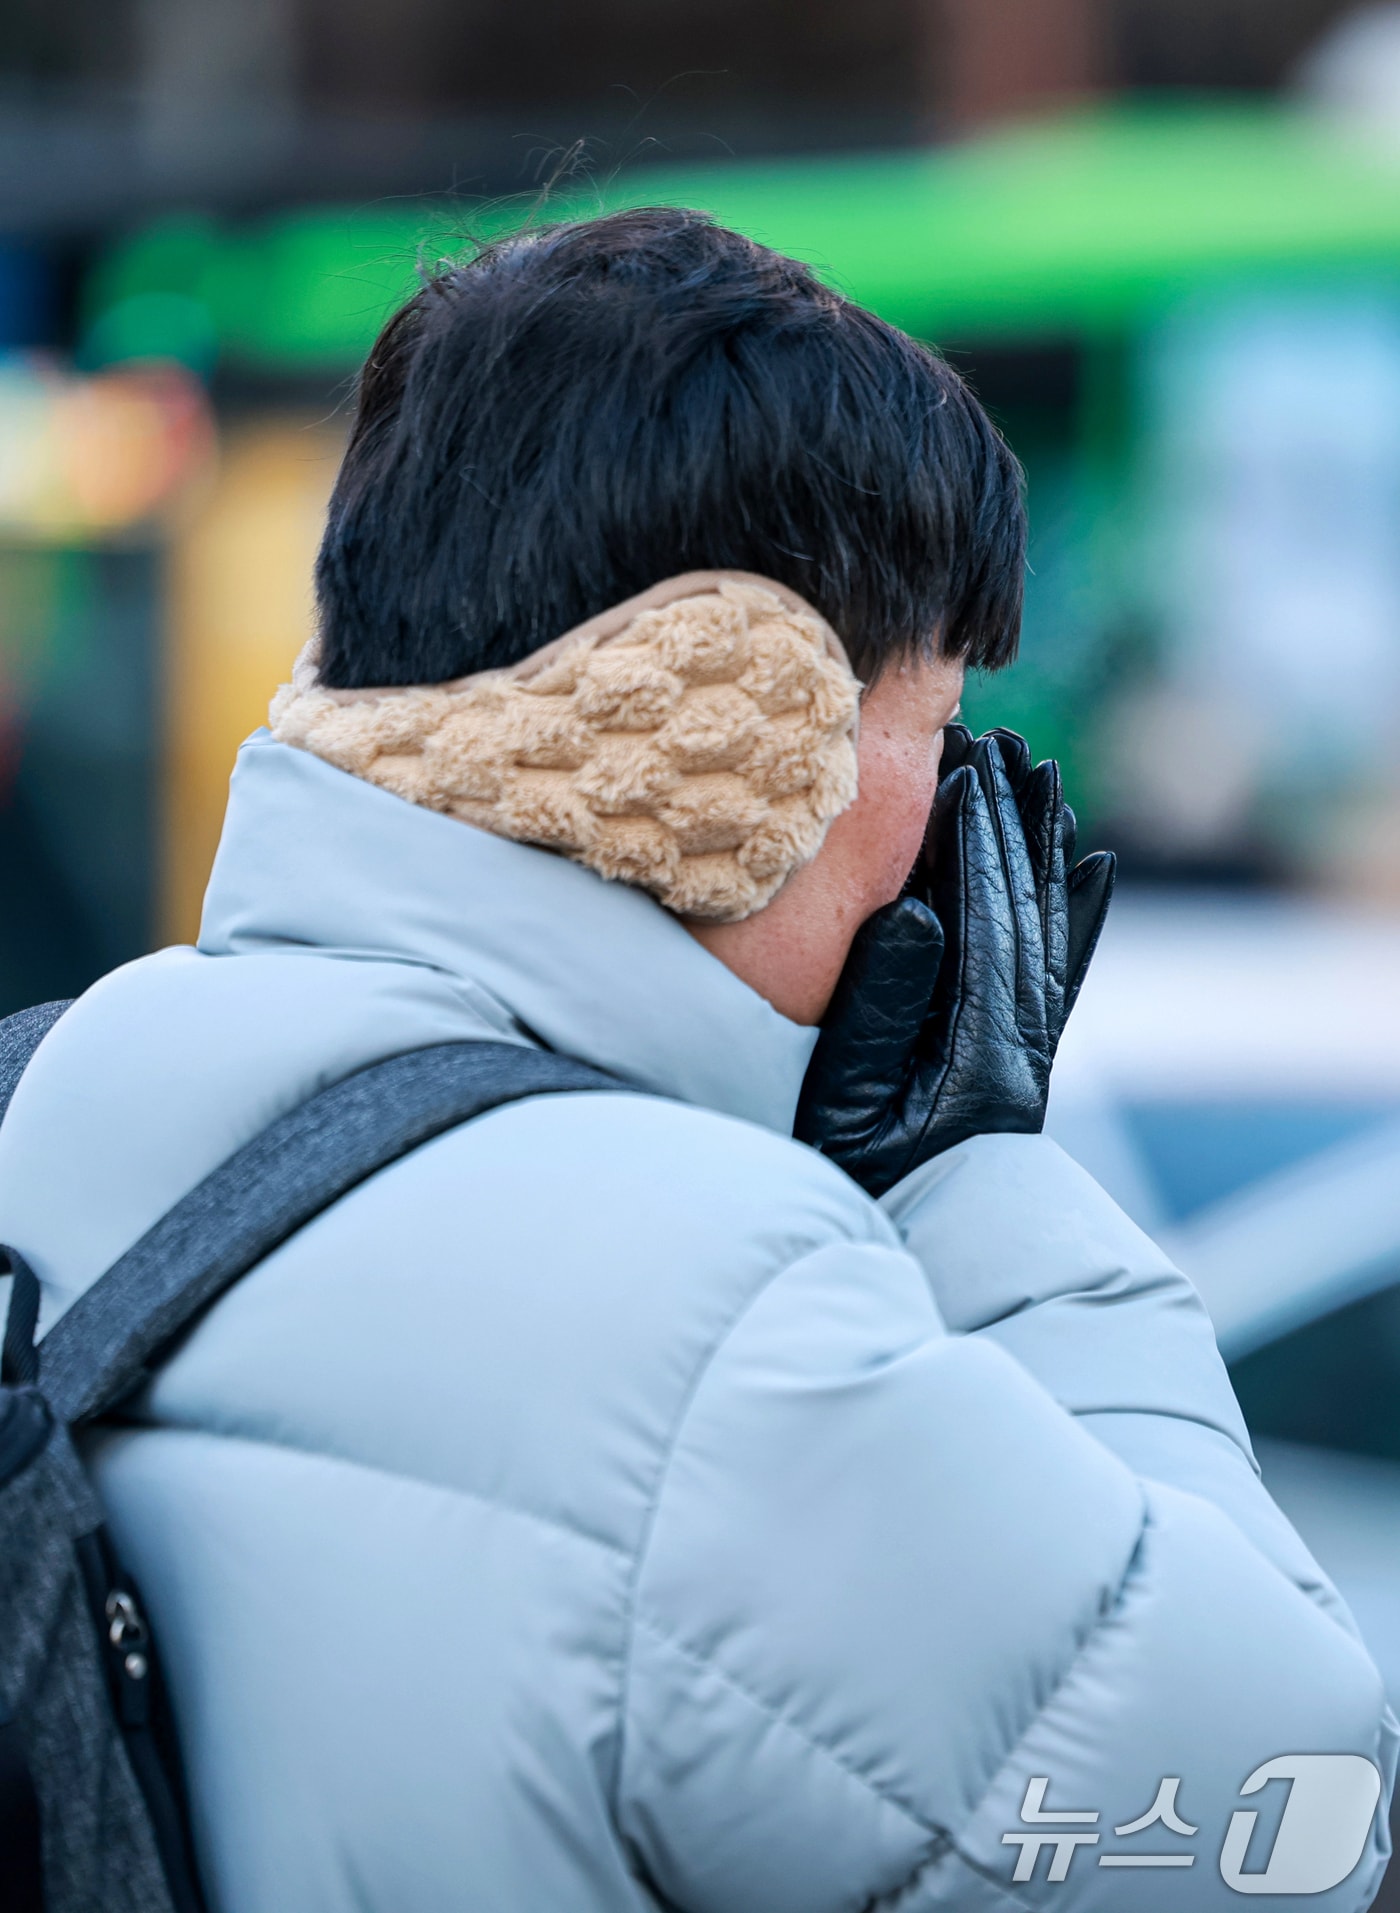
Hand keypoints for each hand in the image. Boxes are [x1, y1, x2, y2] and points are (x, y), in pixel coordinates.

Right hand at [793, 728, 1114, 1197]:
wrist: (914, 1274)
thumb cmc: (854, 1194)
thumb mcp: (840, 1109)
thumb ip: (875, 1009)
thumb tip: (920, 910)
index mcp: (979, 1054)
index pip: (986, 920)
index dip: (976, 840)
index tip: (965, 766)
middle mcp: (1021, 1049)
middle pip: (1027, 913)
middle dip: (1014, 826)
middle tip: (1007, 746)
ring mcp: (1029, 1059)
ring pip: (1050, 933)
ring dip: (1044, 853)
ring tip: (1045, 780)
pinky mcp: (1024, 1069)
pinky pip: (1064, 976)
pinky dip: (1080, 918)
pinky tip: (1095, 872)